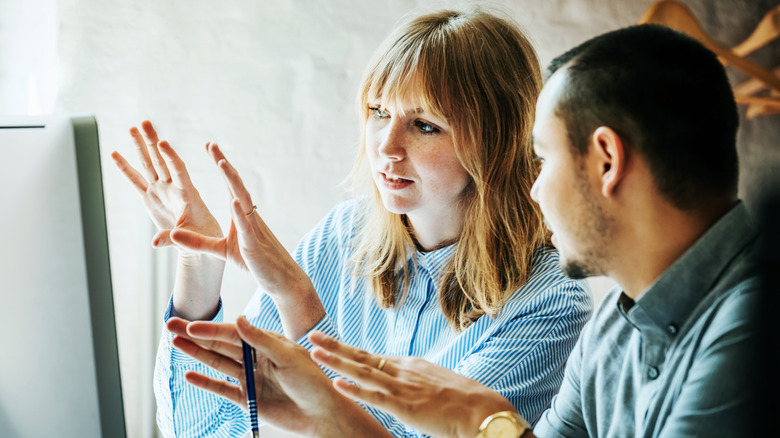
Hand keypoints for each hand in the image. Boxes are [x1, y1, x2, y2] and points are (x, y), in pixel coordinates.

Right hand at [113, 121, 224, 319]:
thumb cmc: (203, 239)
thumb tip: (155, 243)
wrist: (199, 243)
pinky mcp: (151, 198)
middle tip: (145, 123)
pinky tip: (115, 154)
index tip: (163, 143)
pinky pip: (136, 181)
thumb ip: (173, 238)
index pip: (179, 171)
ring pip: (149, 165)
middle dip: (152, 142)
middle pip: (161, 161)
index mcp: (188, 194)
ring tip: (132, 128)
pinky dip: (125, 168)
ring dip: (140, 147)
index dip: (171, 157)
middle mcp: (173, 188)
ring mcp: (161, 191)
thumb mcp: (193, 239)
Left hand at [169, 144, 324, 338]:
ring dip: (233, 181)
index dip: (221, 165)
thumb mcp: (221, 251)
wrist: (282, 279)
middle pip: (236, 185)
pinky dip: (240, 213)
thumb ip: (198, 242)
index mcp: (241, 215)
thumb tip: (173, 234)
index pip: (230, 185)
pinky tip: (234, 201)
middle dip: (224, 164)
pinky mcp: (254, 245)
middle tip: (211, 144)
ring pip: (243, 200)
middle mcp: (249, 216)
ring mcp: (253, 229)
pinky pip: (247, 227)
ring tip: (222, 163)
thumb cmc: (254, 262)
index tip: (210, 147)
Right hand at [169, 316, 392, 437]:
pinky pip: (223, 389)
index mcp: (267, 342)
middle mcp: (256, 357)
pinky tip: (189, 374)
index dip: (211, 329)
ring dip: (196, 353)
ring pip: (218, 363)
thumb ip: (261, 340)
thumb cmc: (313, 380)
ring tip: (175, 343)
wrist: (322, 414)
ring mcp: (251, 378)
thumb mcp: (289, 356)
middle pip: (220, 344)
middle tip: (170, 324)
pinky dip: (206, 382)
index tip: (191, 325)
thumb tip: (239, 319)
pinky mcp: (249, 399)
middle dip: (195, 335)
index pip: (233, 333)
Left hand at [309, 331, 518, 437]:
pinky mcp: (406, 406)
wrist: (483, 409)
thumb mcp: (435, 384)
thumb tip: (407, 386)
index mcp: (409, 366)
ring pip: (362, 371)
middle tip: (311, 336)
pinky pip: (375, 397)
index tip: (328, 343)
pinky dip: (355, 390)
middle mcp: (403, 371)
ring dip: (336, 362)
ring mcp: (403, 387)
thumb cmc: (464, 401)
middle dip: (334, 346)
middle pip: (361, 356)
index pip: (371, 356)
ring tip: (314, 352)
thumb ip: (417, 382)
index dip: (347, 350)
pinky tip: (338, 384)